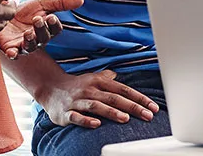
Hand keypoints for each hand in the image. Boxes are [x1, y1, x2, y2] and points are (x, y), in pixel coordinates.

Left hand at [0, 0, 84, 58]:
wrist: (4, 13)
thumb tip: (82, 0)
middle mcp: (38, 39)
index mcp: (47, 29)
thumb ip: (61, 3)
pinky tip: (12, 52)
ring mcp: (24, 45)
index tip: (51, 17)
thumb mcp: (43, 3)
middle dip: (41, 29)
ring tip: (28, 33)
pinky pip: (14, 54)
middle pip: (44, 38)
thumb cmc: (26, 10)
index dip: (54, 24)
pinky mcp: (11, 48)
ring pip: (31, 47)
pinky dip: (13, 54)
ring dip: (31, 41)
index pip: (55, 29)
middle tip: (37, 19)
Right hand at [42, 70, 159, 127]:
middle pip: (114, 98)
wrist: (49, 87)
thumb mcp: (95, 78)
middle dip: (132, 107)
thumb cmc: (77, 85)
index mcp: (99, 81)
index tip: (153, 107)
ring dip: (112, 112)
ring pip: (96, 106)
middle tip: (148, 115)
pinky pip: (76, 117)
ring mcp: (77, 101)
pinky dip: (86, 120)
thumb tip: (122, 76)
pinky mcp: (65, 113)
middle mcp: (90, 89)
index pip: (123, 90)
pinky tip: (97, 125)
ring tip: (126, 119)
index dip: (139, 98)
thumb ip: (110, 79)